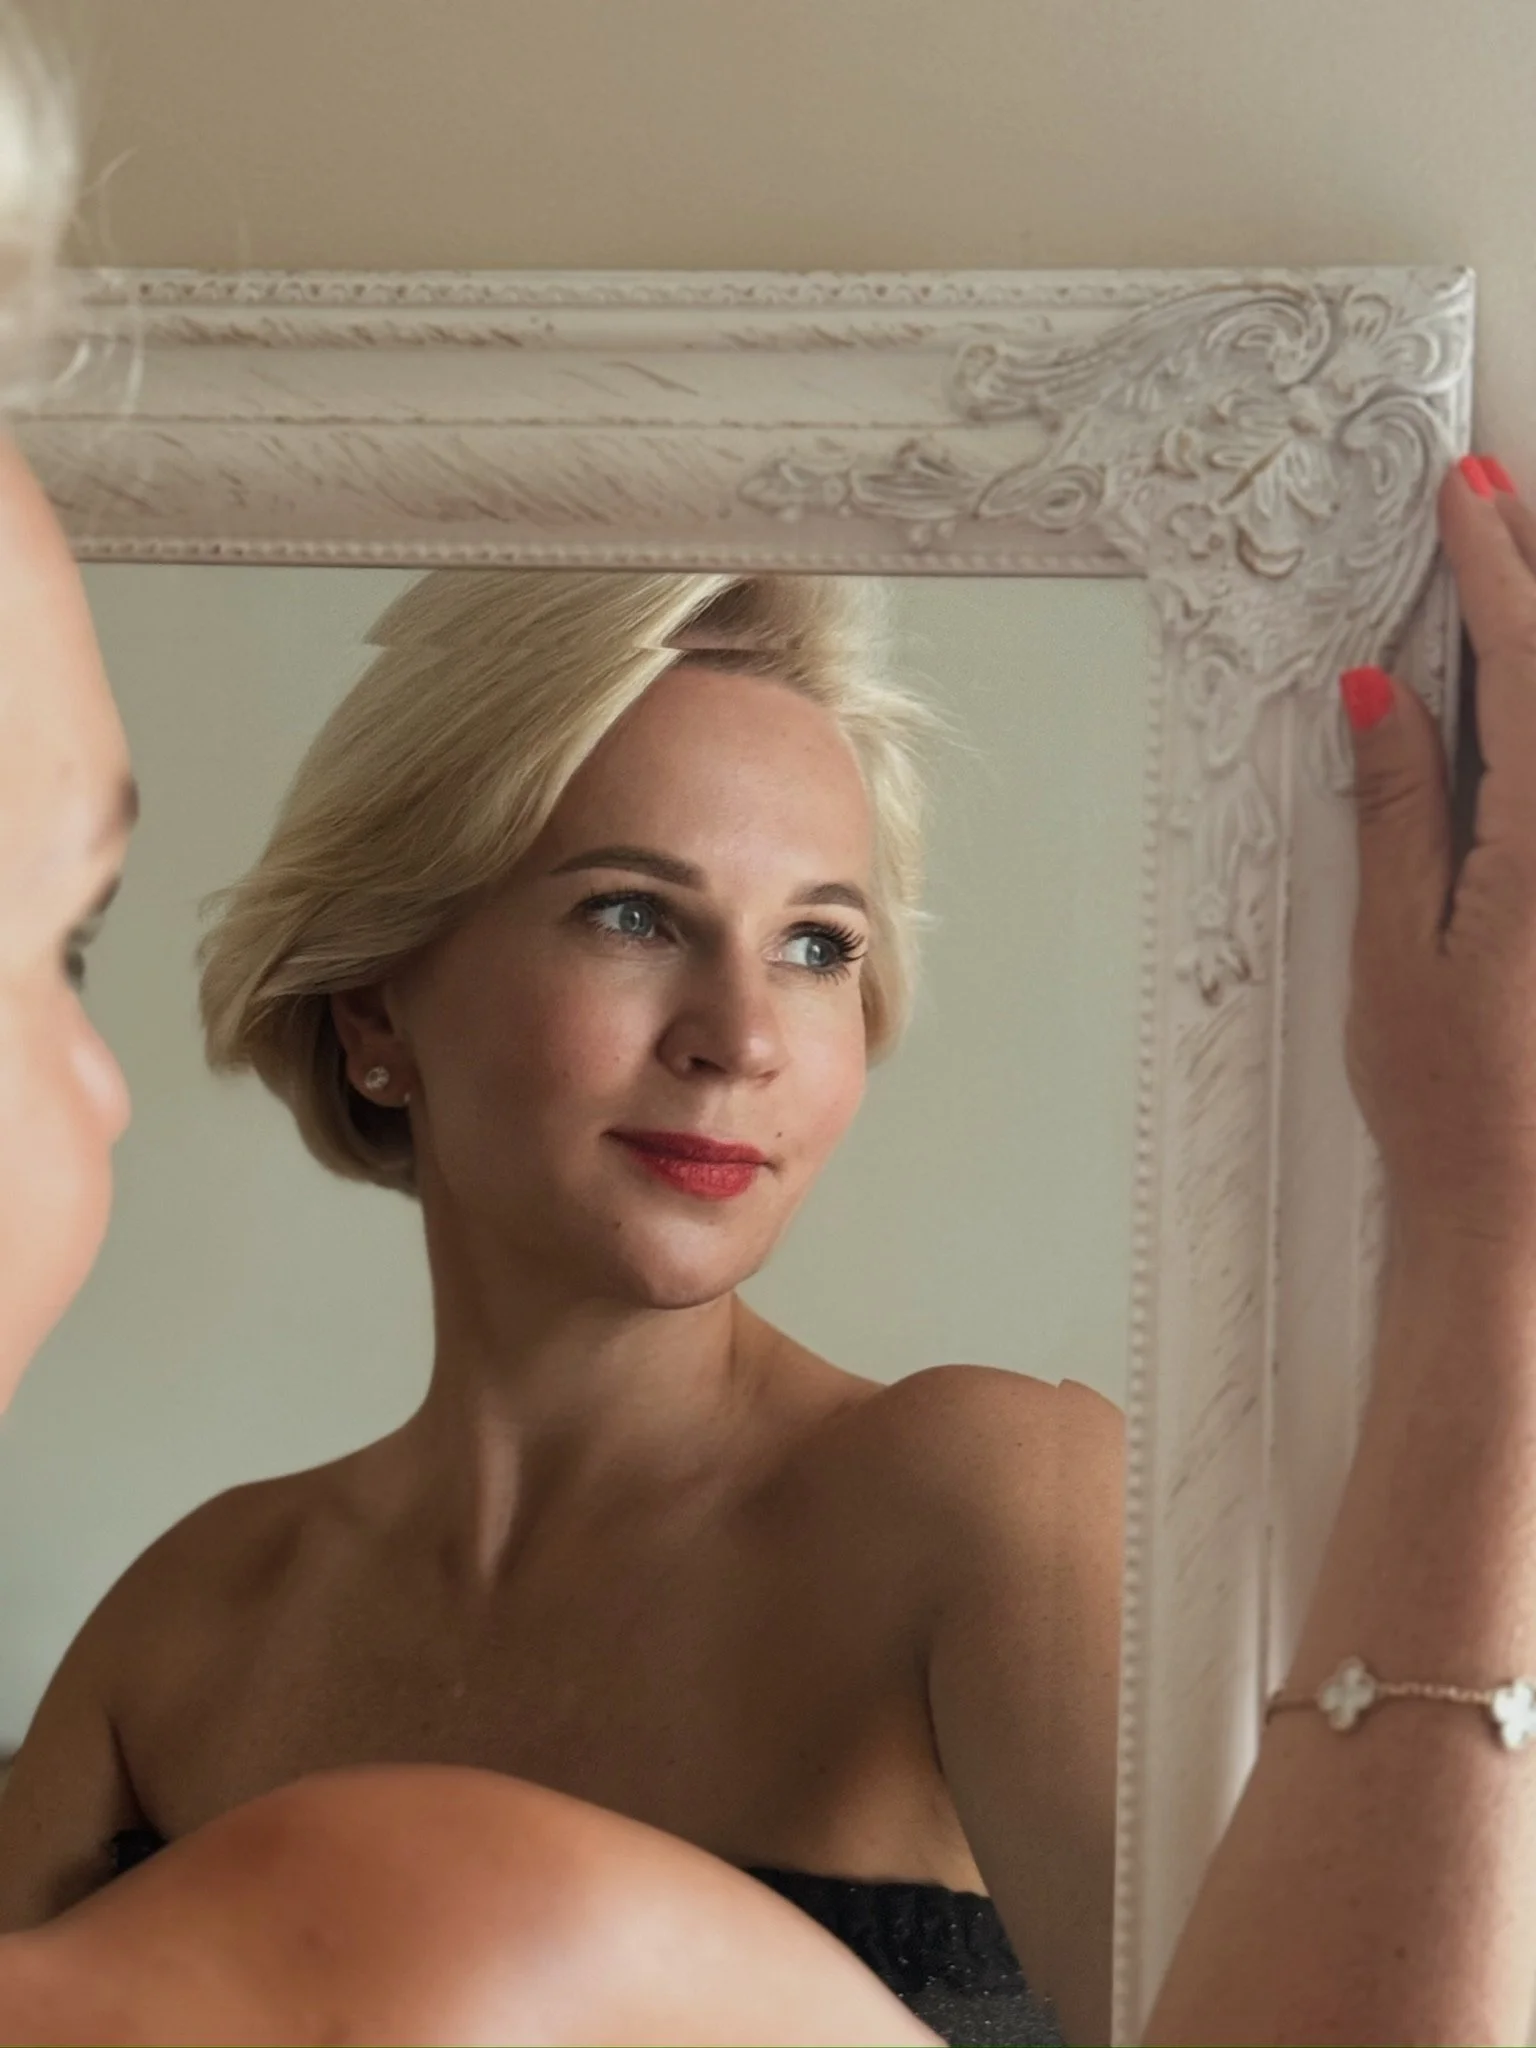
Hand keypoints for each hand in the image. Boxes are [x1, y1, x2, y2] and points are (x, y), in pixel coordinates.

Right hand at [1342, 455, 1535, 1251]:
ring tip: (1526, 575)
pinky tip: (1528, 708)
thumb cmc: (1457, 1100)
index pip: (1527, 664)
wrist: (1526, 1207)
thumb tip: (1384, 692)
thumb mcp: (1402, 950)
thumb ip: (1402, 809)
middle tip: (1501, 499)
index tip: (1465, 498)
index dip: (1493, 568)